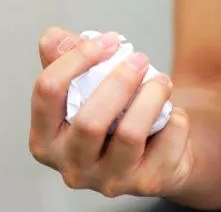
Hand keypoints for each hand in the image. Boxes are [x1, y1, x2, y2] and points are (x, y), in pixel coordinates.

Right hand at [28, 27, 194, 198]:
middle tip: (139, 59)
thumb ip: (65, 59)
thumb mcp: (86, 85)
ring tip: (161, 80)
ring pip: (130, 134)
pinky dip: (175, 118)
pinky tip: (171, 115)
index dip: (77, 58)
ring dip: (152, 96)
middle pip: (89, 122)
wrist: (158, 150)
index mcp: (46, 139)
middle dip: (120, 81)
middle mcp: (72, 166)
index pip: (48, 92)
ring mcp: (109, 180)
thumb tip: (52, 37)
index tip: (108, 40)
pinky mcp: (147, 182)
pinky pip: (167, 141)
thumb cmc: (115, 113)